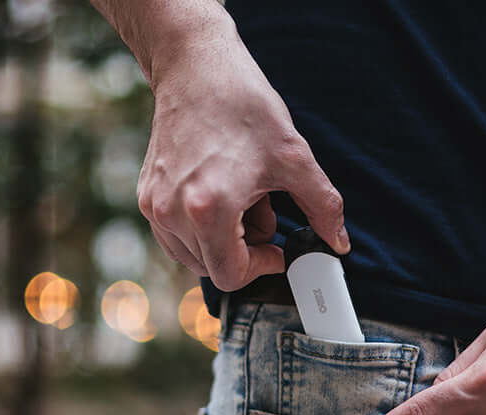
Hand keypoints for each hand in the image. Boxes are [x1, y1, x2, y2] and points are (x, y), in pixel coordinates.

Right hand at [136, 29, 349, 290]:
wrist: (197, 68)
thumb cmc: (242, 106)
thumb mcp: (295, 158)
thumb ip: (323, 207)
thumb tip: (339, 242)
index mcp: (209, 209)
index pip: (231, 276)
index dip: (263, 267)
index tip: (278, 249)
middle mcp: (173, 212)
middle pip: (213, 268)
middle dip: (245, 249)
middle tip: (264, 211)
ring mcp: (154, 205)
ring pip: (193, 254)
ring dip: (223, 239)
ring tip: (243, 196)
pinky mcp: (147, 196)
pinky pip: (176, 234)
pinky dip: (201, 226)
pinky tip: (220, 190)